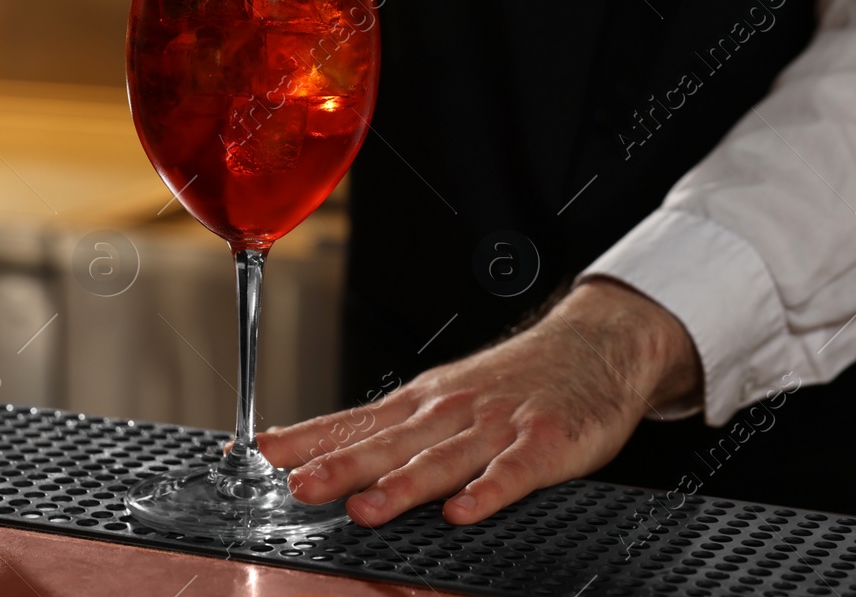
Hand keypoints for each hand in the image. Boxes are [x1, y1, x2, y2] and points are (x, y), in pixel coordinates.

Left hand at [256, 279, 701, 526]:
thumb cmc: (512, 380)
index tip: (262, 454)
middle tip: (300, 486)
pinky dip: (488, 491)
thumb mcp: (441, 395)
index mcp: (421, 402)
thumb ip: (389, 430)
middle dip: (341, 466)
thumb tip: (317, 456)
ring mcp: (497, 427)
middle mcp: (451, 411)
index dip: (308, 440)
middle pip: (388, 443)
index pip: (354, 422)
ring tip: (365, 508)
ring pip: (442, 460)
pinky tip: (463, 510)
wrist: (593, 345)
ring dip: (402, 485)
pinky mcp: (544, 444)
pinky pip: (513, 472)